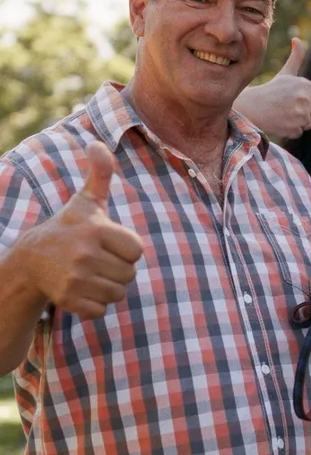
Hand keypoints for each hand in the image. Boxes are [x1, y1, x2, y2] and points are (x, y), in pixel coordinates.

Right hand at [23, 142, 143, 318]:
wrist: (31, 259)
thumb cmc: (69, 227)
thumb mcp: (85, 201)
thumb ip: (100, 174)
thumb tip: (97, 143)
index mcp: (96, 229)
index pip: (137, 250)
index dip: (125, 248)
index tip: (105, 242)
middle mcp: (84, 254)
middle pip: (129, 274)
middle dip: (117, 269)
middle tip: (96, 260)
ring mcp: (75, 279)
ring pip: (118, 293)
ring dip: (108, 287)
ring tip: (89, 274)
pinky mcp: (69, 301)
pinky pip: (101, 310)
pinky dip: (94, 304)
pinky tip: (80, 289)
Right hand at [241, 38, 310, 138]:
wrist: (252, 107)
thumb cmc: (271, 91)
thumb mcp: (286, 73)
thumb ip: (296, 58)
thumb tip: (297, 39)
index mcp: (305, 85)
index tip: (299, 98)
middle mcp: (304, 98)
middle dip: (307, 112)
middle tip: (289, 106)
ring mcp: (299, 114)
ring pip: (310, 123)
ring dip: (299, 122)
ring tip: (284, 113)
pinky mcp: (294, 128)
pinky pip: (301, 132)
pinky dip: (292, 130)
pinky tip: (281, 122)